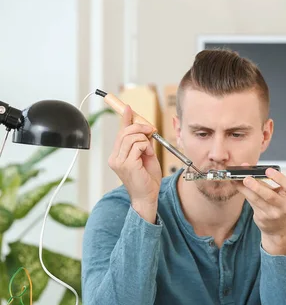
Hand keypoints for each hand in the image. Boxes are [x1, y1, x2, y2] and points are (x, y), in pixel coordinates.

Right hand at [108, 106, 162, 221]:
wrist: (148, 197)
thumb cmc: (148, 179)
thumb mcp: (146, 156)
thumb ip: (143, 143)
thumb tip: (145, 128)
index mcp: (117, 155)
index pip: (120, 133)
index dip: (125, 119)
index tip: (128, 108)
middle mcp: (115, 158)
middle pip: (125, 132)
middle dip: (140, 127)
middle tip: (152, 130)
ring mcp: (119, 161)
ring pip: (132, 137)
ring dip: (145, 139)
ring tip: (149, 150)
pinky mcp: (127, 164)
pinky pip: (137, 145)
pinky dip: (146, 146)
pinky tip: (148, 154)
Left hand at [235, 165, 285, 254]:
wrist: (279, 227)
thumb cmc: (278, 203)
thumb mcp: (278, 191)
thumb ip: (264, 179)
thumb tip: (246, 167)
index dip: (279, 178)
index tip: (268, 170)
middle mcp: (283, 205)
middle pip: (270, 196)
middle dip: (257, 187)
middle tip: (246, 178)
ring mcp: (272, 213)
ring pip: (256, 200)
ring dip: (245, 189)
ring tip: (236, 180)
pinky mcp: (262, 218)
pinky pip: (251, 203)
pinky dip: (243, 193)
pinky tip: (237, 185)